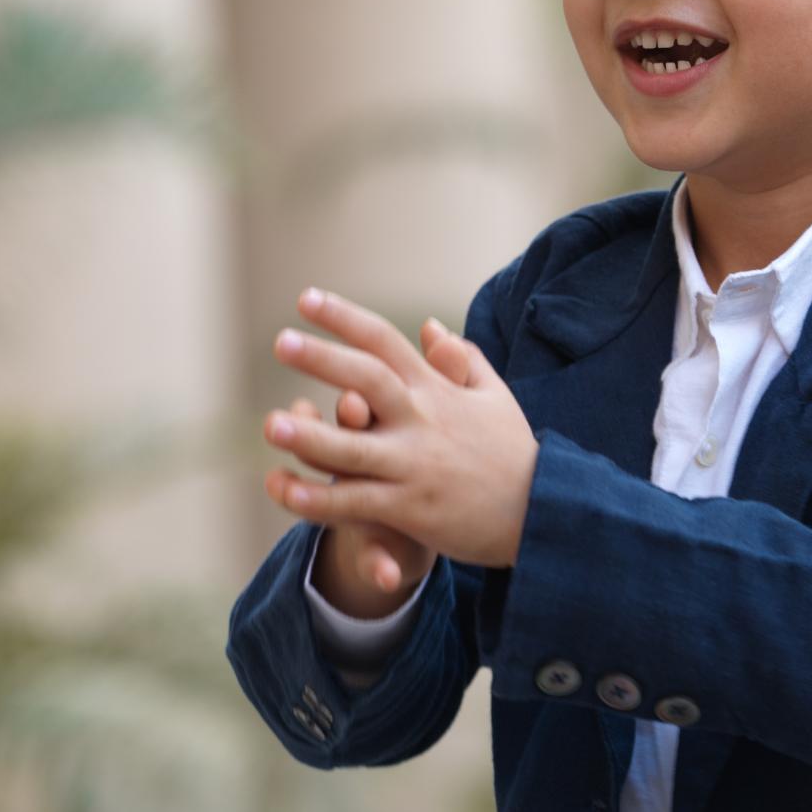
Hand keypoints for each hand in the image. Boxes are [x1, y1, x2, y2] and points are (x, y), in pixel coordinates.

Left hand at [263, 290, 539, 578]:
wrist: (542, 513)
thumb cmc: (513, 453)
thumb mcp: (495, 397)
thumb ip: (461, 359)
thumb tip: (429, 326)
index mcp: (436, 390)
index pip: (385, 341)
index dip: (345, 317)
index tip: (305, 299)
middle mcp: (421, 421)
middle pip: (366, 381)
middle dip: (323, 360)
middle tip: (281, 341)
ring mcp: (414, 466)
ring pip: (352, 449)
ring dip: (310, 437)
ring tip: (269, 425)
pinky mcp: (410, 509)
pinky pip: (355, 503)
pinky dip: (318, 499)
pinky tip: (283, 491)